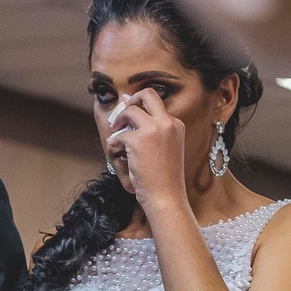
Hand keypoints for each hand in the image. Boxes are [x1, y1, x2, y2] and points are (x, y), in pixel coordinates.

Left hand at [106, 89, 188, 209]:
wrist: (166, 196)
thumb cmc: (164, 177)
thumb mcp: (167, 148)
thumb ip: (153, 130)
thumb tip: (131, 111)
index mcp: (176, 125)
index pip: (157, 104)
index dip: (141, 107)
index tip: (131, 114)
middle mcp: (167, 123)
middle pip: (148, 94)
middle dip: (132, 99)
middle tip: (124, 113)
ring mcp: (153, 130)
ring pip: (130, 111)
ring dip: (119, 121)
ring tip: (117, 135)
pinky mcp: (137, 140)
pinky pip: (119, 134)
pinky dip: (114, 143)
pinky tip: (118, 153)